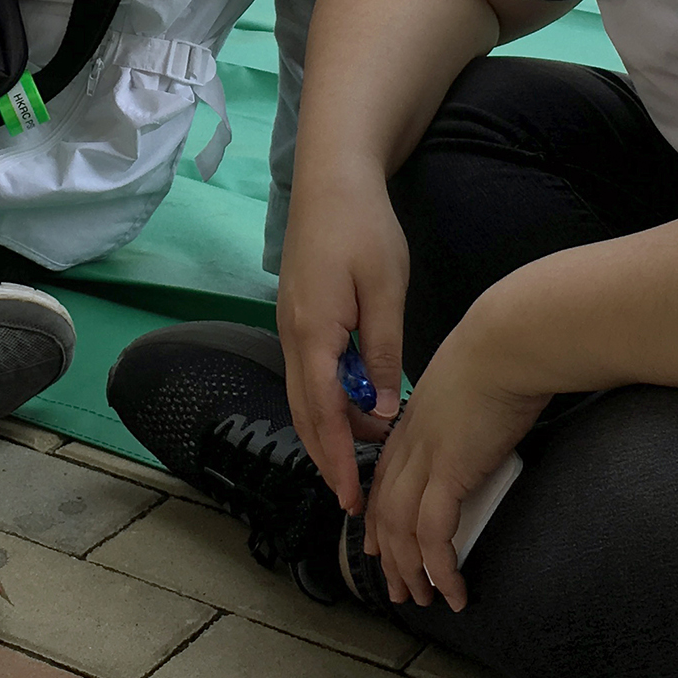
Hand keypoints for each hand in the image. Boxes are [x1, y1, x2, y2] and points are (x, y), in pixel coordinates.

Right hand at [276, 168, 409, 512]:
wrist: (331, 179)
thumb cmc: (363, 227)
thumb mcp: (386, 288)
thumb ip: (383, 350)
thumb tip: (382, 407)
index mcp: (314, 333)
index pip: (323, 414)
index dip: (338, 459)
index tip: (352, 498)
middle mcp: (293, 335)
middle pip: (305, 414)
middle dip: (328, 457)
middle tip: (355, 497)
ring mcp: (291, 324)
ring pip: (303, 395)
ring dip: (329, 429)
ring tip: (364, 453)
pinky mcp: (299, 314)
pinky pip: (308, 373)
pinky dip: (326, 401)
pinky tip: (354, 405)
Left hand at [361, 309, 545, 611]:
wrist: (507, 344)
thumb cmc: (501, 354)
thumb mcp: (468, 383)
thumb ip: (461, 410)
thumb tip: (478, 425)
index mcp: (412, 421)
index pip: (384, 478)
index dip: (378, 515)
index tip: (378, 544)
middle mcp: (409, 443)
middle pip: (385, 509)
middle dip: (389, 555)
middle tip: (399, 588)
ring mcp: (424, 459)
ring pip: (401, 529)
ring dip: (411, 571)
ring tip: (426, 599)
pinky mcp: (449, 473)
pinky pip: (434, 535)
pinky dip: (439, 568)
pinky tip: (452, 589)